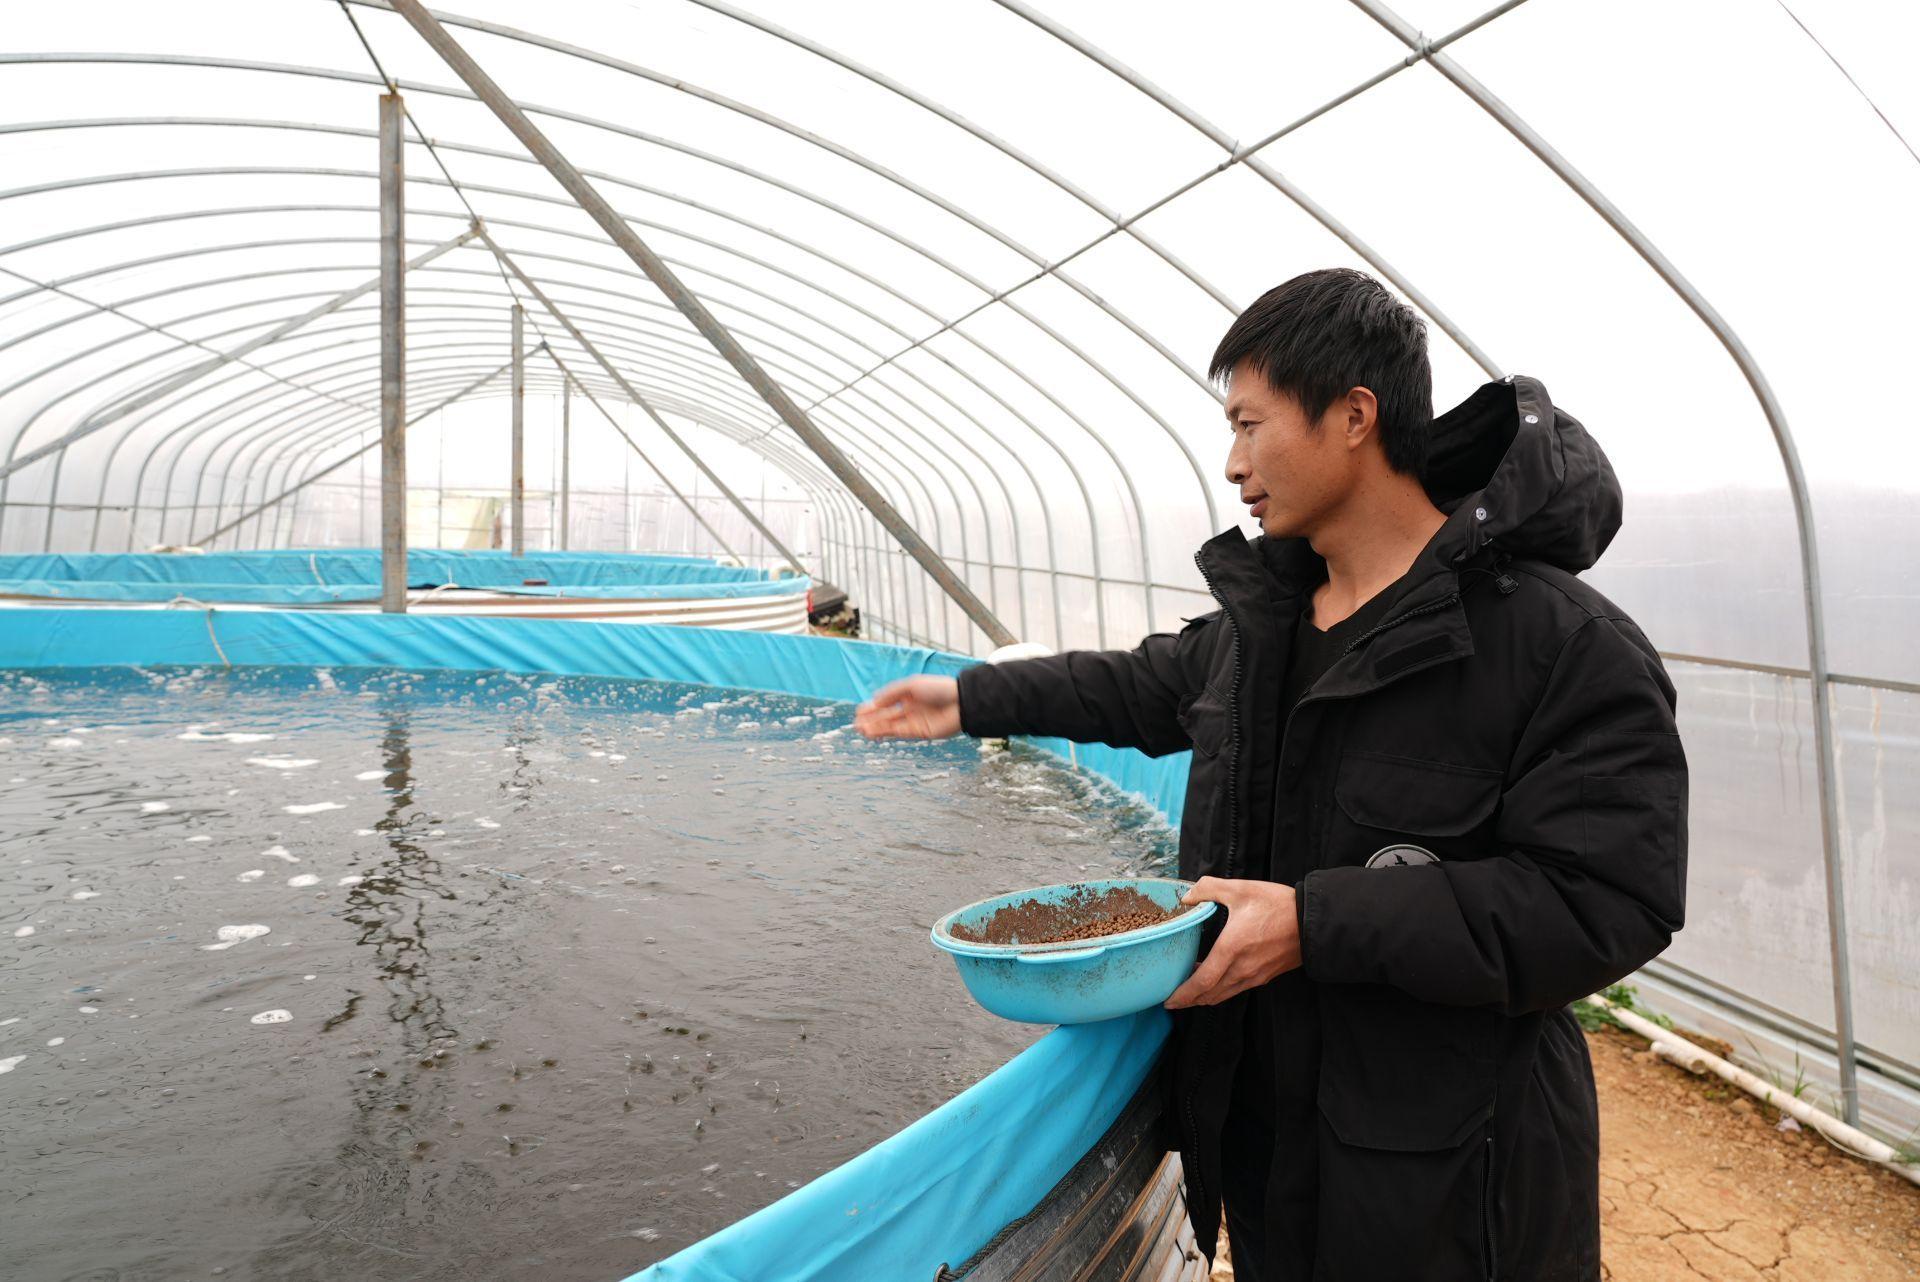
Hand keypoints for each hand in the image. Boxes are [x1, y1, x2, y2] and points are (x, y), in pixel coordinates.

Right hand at [853, 675, 961, 740]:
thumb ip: (892, 693)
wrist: (961, 703)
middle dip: (871, 718)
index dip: (873, 706)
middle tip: (855, 722)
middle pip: (886, 715)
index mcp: (908, 694)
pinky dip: (884, 733)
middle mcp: (910, 708)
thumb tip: (875, 700)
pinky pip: (898, 733)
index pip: (886, 702)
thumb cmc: (939, 689)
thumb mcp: (912, 685)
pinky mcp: (919, 732)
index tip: (859, 711)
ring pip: (889, 725)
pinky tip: (872, 732)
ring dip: (874, 727)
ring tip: (859, 729)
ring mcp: (914, 721)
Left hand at [1163, 877, 1301, 1008]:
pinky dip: (1220, 990)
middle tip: (1172, 998)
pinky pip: (1237, 989)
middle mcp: (1242, 969)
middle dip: (1189, 1000)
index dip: (1183, 994)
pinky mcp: (1265, 976)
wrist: (1314, 921)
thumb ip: (1209, 888)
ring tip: (1190, 990)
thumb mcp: (1241, 889)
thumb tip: (1187, 896)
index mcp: (1231, 949)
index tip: (1168, 1000)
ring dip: (1204, 996)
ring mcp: (1255, 975)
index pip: (1201, 982)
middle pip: (1209, 995)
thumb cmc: (1278, 905)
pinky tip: (1215, 978)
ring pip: (1223, 995)